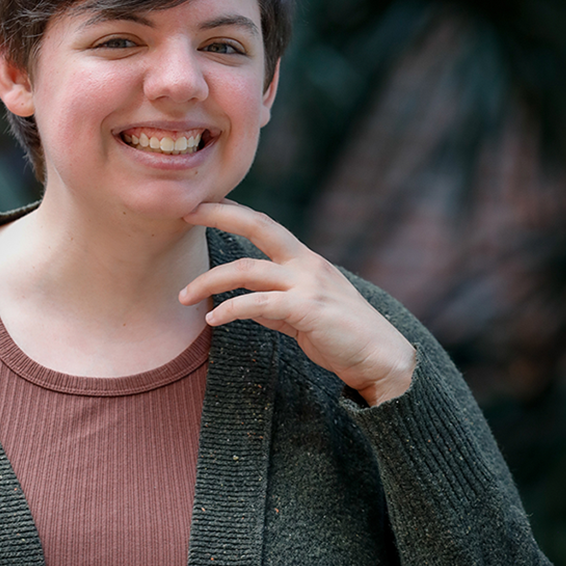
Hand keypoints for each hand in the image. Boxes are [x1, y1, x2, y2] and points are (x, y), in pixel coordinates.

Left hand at [179, 201, 415, 405]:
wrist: (382, 360)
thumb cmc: (343, 338)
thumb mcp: (303, 315)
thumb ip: (274, 306)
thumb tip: (242, 306)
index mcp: (306, 261)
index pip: (265, 226)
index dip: (234, 212)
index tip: (203, 206)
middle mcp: (307, 264)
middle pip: (258, 226)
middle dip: (220, 214)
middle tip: (186, 212)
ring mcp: (308, 284)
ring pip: (248, 270)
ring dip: (209, 281)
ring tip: (183, 295)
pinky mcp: (307, 309)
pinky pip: (258, 304)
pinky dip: (232, 309)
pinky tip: (214, 318)